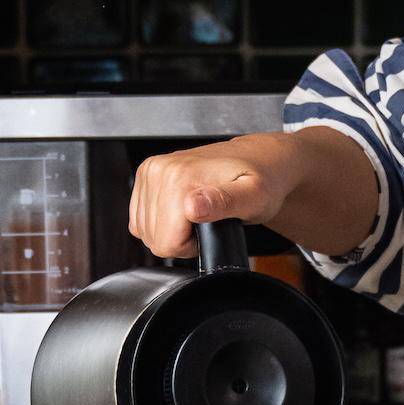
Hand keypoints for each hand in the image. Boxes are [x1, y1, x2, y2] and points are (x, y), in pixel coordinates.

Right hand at [128, 132, 299, 259]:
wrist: (259, 158)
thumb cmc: (262, 179)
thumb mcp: (254, 197)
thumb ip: (224, 203)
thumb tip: (191, 207)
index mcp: (180, 177)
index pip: (166, 243)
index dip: (192, 246)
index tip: (213, 227)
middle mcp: (160, 170)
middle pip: (154, 238)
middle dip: (182, 239)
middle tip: (210, 220)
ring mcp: (151, 170)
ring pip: (145, 230)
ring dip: (173, 230)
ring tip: (201, 213)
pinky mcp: (147, 174)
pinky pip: (140, 218)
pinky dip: (162, 222)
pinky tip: (185, 210)